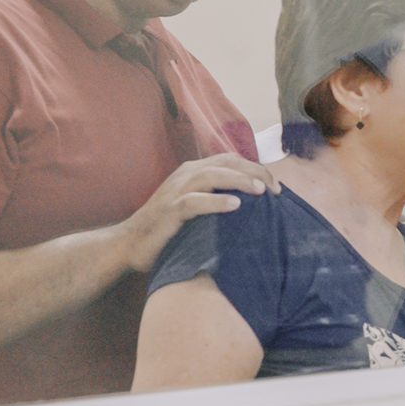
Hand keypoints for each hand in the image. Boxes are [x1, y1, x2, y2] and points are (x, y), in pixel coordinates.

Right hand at [120, 154, 278, 273]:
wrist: (128, 244)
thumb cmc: (165, 230)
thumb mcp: (194, 209)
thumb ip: (214, 200)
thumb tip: (250, 205)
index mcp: (192, 172)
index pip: (229, 160)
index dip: (254, 168)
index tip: (275, 187)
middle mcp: (185, 176)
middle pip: (225, 163)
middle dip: (254, 172)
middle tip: (275, 189)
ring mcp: (176, 191)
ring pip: (212, 176)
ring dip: (238, 181)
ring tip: (260, 191)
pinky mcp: (169, 210)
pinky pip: (195, 202)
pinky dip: (216, 202)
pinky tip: (235, 206)